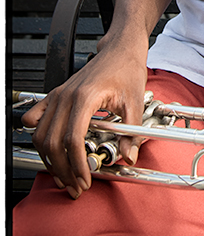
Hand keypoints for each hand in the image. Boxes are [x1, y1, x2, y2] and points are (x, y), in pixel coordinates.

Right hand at [22, 35, 148, 198]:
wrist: (120, 50)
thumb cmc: (126, 70)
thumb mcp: (135, 102)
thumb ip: (132, 132)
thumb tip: (128, 156)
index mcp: (85, 97)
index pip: (73, 138)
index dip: (76, 163)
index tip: (84, 178)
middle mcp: (66, 96)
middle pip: (53, 141)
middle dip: (63, 169)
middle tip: (76, 185)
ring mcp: (58, 96)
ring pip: (41, 135)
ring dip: (50, 160)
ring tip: (64, 176)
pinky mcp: (55, 96)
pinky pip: (36, 120)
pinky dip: (38, 139)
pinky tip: (49, 152)